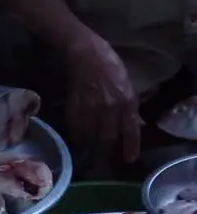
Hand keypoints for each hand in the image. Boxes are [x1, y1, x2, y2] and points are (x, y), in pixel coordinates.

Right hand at [64, 33, 140, 163]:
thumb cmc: (110, 67)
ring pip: (91, 135)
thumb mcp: (128, 86)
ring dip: (90, 146)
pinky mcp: (75, 106)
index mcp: (127, 101)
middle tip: (105, 159)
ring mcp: (92, 107)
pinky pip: (76, 127)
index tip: (128, 159)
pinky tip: (77, 139)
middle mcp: (111, 107)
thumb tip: (137, 125)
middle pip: (109, 137)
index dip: (130, 147)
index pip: (131, 130)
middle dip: (107, 151)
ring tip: (90, 152)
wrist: (86, 54)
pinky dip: (77, 135)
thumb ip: (131, 108)